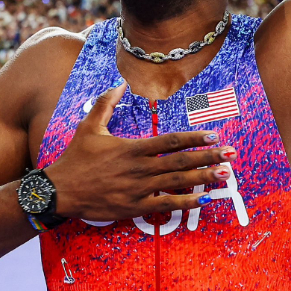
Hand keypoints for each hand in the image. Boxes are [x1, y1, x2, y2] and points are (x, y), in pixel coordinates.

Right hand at [45, 83, 235, 221]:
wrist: (59, 191)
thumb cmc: (75, 159)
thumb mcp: (89, 126)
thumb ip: (106, 103)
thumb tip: (120, 83)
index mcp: (132, 148)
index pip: (170, 141)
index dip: (193, 138)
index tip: (213, 135)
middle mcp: (140, 168)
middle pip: (181, 161)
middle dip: (208, 156)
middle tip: (231, 154)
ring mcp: (139, 189)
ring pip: (177, 182)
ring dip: (203, 178)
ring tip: (225, 175)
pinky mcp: (134, 207)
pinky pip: (165, 205)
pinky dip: (185, 202)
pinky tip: (203, 200)